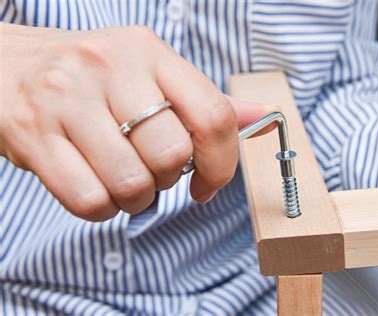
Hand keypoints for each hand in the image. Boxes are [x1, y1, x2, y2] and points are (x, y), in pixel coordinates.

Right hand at [0, 23, 274, 220]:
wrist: (5, 64)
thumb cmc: (90, 78)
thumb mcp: (148, 72)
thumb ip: (203, 100)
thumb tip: (262, 117)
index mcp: (149, 51)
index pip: (213, 115)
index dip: (222, 164)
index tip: (208, 184)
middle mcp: (109, 67)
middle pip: (172, 156)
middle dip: (168, 180)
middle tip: (150, 171)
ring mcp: (66, 99)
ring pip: (132, 184)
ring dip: (134, 199)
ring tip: (120, 179)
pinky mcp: (33, 134)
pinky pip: (89, 201)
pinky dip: (101, 208)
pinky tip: (96, 187)